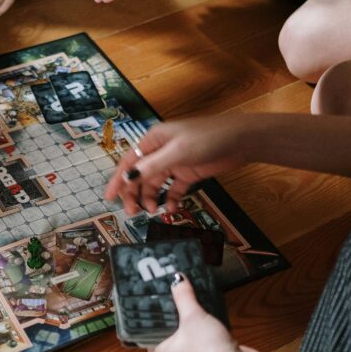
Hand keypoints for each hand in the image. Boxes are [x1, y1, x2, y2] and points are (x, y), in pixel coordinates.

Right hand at [104, 115, 246, 214]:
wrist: (241, 139)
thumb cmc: (207, 139)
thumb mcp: (177, 152)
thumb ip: (152, 166)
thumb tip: (128, 178)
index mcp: (153, 140)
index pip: (129, 162)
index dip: (118, 180)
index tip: (109, 197)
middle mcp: (161, 150)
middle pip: (140, 175)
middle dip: (134, 193)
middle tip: (132, 212)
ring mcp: (175, 162)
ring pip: (155, 183)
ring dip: (151, 197)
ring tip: (152, 211)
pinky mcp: (189, 172)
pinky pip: (174, 188)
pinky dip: (170, 198)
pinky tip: (170, 208)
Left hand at [147, 276, 263, 351]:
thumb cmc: (208, 349)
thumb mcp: (193, 317)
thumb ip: (183, 296)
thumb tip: (177, 277)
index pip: (146, 326)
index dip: (150, 307)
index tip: (150, 288)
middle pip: (165, 324)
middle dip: (169, 306)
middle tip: (165, 282)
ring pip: (182, 327)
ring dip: (185, 311)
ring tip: (180, 287)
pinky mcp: (203, 351)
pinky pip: (195, 331)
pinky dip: (197, 319)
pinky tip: (197, 301)